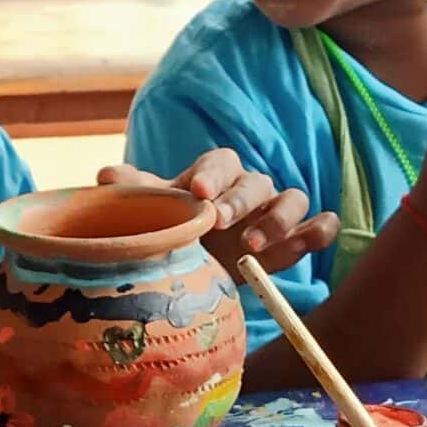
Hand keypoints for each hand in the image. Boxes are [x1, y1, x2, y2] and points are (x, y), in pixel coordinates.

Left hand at [97, 151, 339, 275]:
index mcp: (216, 175)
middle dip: (240, 200)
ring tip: (254, 247)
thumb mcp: (154, 213)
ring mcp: (276, 212)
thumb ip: (136, 194)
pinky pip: (319, 226)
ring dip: (279, 219)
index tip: (198, 192)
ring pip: (293, 200)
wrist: (199, 264)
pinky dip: (320, 229)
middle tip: (220, 223)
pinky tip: (315, 238)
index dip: (212, 175)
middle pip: (256, 182)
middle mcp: (250, 188)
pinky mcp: (296, 238)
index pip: (221, 162)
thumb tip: (106, 177)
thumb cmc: (176, 229)